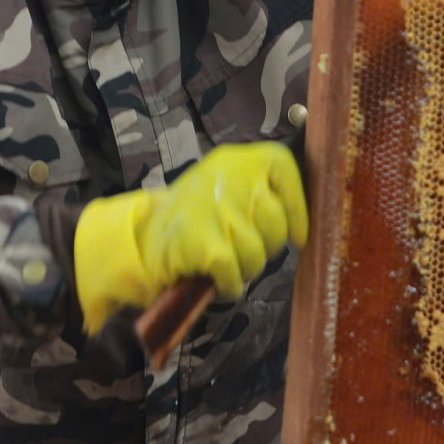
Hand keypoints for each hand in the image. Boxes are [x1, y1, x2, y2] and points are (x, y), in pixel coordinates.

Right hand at [73, 142, 306, 332]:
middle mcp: (228, 177)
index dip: (296, 207)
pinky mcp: (204, 242)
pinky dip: (228, 283)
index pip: (283, 169)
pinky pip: (235, 271)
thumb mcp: (230, 192)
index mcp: (236, 160)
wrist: (140, 240)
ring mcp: (215, 209)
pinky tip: (214, 279)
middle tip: (240, 247)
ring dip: (244, 268)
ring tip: (221, 260)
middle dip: (265, 246)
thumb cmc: (194, 219)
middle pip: (275, 222)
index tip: (295, 234)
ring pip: (258, 253)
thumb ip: (263, 195)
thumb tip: (303, 221)